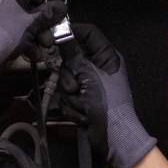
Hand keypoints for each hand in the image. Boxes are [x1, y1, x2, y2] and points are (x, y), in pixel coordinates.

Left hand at [0, 0, 66, 91]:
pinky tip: (31, 55)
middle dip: (44, 27)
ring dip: (37, 39)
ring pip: (26, 25)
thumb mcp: (33, 23)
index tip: (56, 16)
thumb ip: (50, 14)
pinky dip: (26, 44)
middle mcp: (6, 2)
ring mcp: (1, 18)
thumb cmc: (7, 33)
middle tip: (49, 39)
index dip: (49, 2)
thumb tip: (63, 6)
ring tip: (41, 51)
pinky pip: (17, 35)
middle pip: (33, 10)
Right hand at [60, 24, 155, 167]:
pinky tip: (83, 115)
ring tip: (82, 105)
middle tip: (75, 86)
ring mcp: (91, 85)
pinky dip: (73, 108)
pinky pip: (68, 98)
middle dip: (69, 76)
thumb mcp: (89, 74)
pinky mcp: (84, 101)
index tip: (53, 37)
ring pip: (67, 80)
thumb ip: (73, 53)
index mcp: (106, 56)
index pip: (88, 33)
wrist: (113, 136)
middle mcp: (99, 67)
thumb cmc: (107, 101)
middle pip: (71, 59)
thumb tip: (60, 33)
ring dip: (71, 95)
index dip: (71, 32)